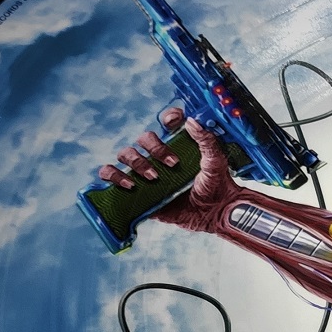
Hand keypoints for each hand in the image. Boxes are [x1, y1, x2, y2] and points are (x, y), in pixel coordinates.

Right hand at [94, 106, 234, 230]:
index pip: (166, 123)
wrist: (214, 214)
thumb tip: (191, 121)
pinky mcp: (139, 191)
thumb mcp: (216, 161)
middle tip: (173, 164)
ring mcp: (148, 173)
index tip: (172, 122)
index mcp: (178, 144)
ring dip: (136, 162)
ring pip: (126, 155)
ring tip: (154, 177)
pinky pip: (114, 177)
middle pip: (143, 139)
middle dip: (155, 148)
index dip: (167, 117)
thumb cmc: (217, 186)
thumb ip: (206, 140)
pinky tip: (130, 185)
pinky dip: (114, 176)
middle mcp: (160, 156)